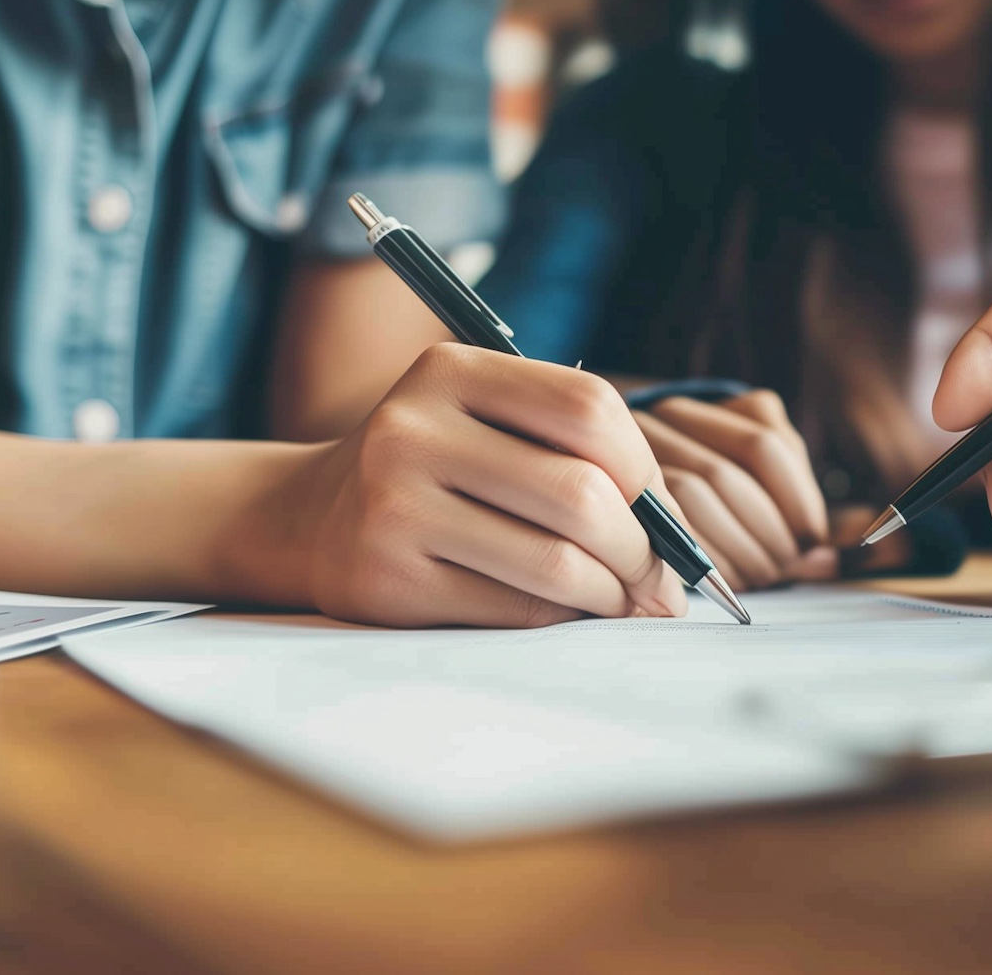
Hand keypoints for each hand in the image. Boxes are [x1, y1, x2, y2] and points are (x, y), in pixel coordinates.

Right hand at [287, 344, 691, 626]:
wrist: (308, 520)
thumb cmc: (436, 471)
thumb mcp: (487, 424)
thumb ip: (577, 454)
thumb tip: (683, 545)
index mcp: (450, 370)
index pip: (590, 408)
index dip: (649, 472)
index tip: (667, 519)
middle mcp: (413, 429)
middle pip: (582, 493)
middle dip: (643, 550)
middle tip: (660, 583)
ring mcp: (394, 506)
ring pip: (556, 562)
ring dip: (613, 596)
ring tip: (624, 604)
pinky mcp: (389, 580)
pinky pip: (515, 611)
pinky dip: (563, 621)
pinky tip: (569, 616)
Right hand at [634, 390, 835, 589]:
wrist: (671, 475)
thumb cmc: (746, 495)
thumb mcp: (783, 492)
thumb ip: (805, 520)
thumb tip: (827, 563)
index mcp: (749, 408)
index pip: (766, 448)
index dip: (794, 502)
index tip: (811, 545)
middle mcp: (682, 412)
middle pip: (725, 475)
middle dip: (757, 534)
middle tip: (777, 572)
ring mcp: (642, 440)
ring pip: (688, 493)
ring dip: (727, 546)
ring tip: (752, 577)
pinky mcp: (625, 477)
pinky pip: (664, 516)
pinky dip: (698, 551)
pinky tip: (718, 573)